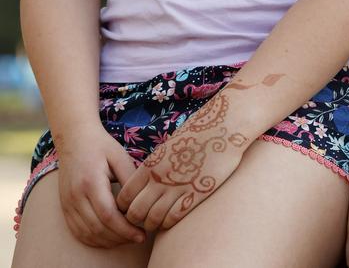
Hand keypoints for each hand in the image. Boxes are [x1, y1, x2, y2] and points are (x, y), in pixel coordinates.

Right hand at [56, 125, 145, 248]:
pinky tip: (109, 238)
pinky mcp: (65, 208)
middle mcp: (76, 196)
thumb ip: (130, 178)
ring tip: (127, 238)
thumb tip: (142, 201)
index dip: (125, 229)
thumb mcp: (119, 156)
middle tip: (138, 238)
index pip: (108, 215)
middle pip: (98, 228)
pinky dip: (94, 240)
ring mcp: (68, 203)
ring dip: (108, 242)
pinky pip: (78, 232)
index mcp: (91, 182)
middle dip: (120, 238)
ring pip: (87, 234)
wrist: (74, 138)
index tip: (141, 234)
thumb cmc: (101, 145)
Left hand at [116, 90, 248, 231]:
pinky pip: (173, 219)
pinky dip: (168, 223)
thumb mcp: (168, 147)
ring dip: (153, 224)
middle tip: (143, 218)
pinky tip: (172, 218)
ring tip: (157, 221)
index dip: (124, 207)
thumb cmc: (197, 134)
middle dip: (136, 220)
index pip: (124, 196)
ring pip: (152, 220)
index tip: (132, 207)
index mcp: (150, 165)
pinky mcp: (195, 195)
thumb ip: (154, 166)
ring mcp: (177, 188)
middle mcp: (159, 179)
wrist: (223, 127)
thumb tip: (146, 181)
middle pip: (134, 213)